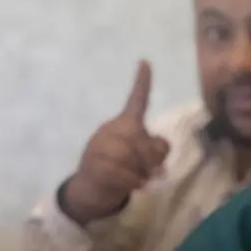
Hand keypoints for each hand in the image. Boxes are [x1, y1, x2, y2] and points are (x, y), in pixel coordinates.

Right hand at [62, 60, 169, 223]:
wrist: (91, 188)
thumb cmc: (123, 169)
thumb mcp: (144, 157)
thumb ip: (156, 151)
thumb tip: (159, 167)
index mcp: (126, 123)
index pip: (137, 100)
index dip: (142, 82)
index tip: (145, 61)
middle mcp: (112, 128)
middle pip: (143, 137)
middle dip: (152, 158)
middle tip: (152, 172)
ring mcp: (100, 144)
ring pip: (132, 155)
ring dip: (142, 173)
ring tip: (140, 179)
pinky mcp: (94, 163)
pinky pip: (123, 172)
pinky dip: (133, 182)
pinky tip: (133, 185)